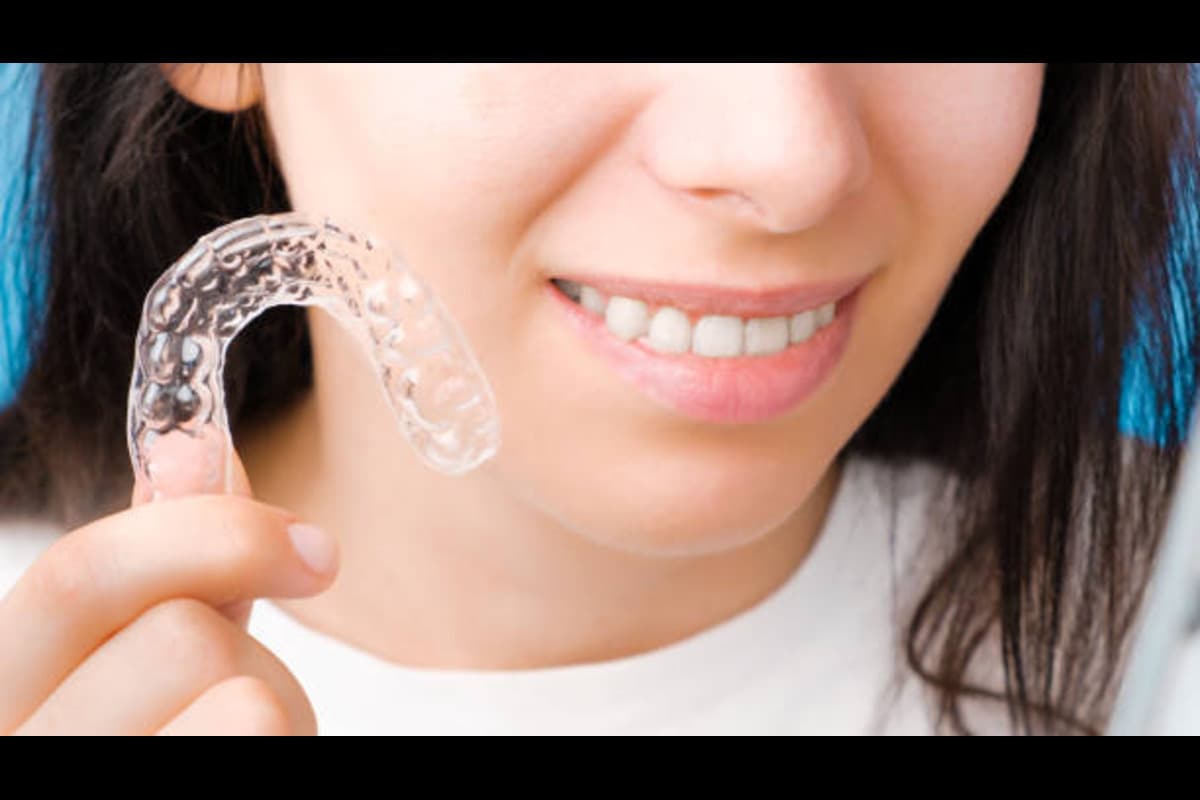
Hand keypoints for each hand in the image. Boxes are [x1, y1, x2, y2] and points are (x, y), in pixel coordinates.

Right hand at [0, 427, 337, 734]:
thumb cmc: (158, 732)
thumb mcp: (142, 651)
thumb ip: (163, 560)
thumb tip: (194, 446)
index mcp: (2, 686)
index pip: (80, 576)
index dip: (208, 534)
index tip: (307, 544)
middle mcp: (25, 747)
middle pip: (182, 637)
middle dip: (248, 650)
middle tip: (251, 695)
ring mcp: (81, 784)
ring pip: (245, 702)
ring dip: (279, 708)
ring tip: (245, 739)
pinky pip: (268, 734)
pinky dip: (294, 739)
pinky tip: (262, 758)